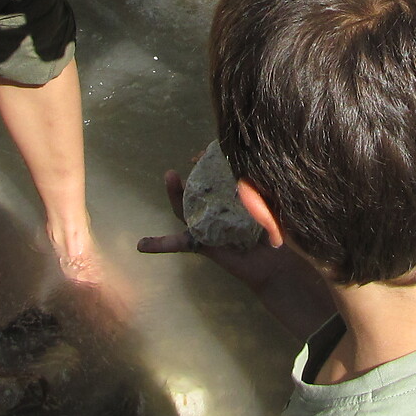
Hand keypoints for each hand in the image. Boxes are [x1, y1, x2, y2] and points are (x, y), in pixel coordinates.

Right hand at [139, 170, 308, 296]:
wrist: (274, 264)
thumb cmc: (273, 235)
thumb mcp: (270, 208)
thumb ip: (260, 192)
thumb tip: (249, 175)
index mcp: (232, 199)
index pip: (218, 176)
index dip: (212, 163)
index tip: (210, 152)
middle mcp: (217, 210)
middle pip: (199, 188)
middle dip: (196, 171)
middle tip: (193, 158)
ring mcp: (208, 226)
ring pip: (186, 209)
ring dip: (175, 193)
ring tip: (170, 176)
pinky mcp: (203, 244)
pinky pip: (179, 243)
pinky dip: (160, 244)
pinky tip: (142, 245)